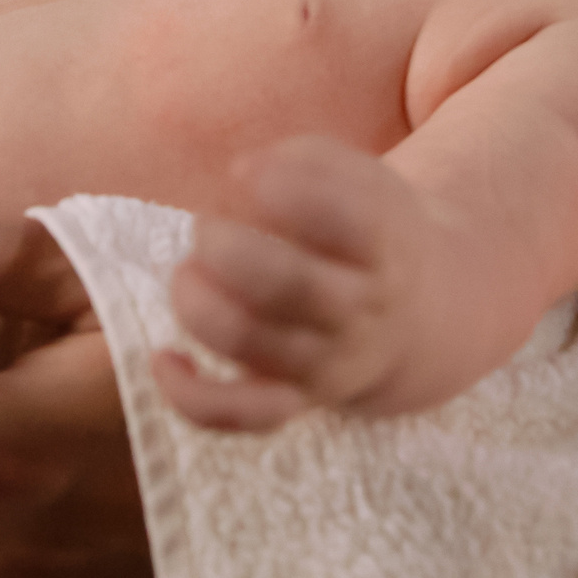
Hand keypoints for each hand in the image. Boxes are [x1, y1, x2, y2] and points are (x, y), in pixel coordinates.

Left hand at [158, 135, 461, 429]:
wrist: (414, 316)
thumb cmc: (362, 230)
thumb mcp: (359, 178)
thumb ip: (306, 162)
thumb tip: (242, 176)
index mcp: (384, 245)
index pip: (348, 220)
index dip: (288, 190)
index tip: (245, 173)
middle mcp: (360, 310)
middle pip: (291, 287)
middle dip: (227, 248)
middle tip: (206, 224)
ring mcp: (329, 361)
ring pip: (254, 346)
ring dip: (199, 303)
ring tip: (188, 272)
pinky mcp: (296, 399)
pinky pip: (243, 414)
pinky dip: (193, 396)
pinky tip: (163, 358)